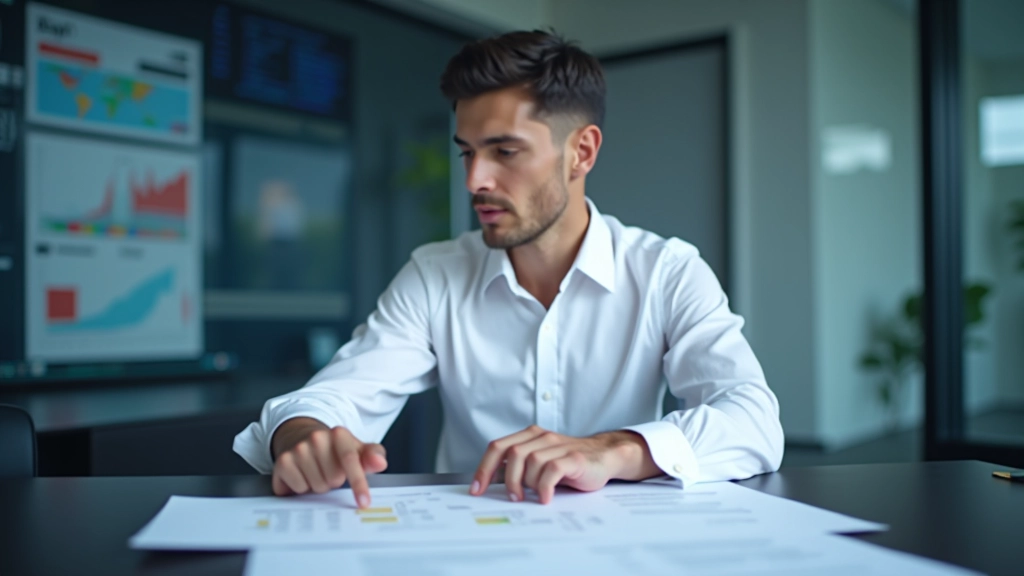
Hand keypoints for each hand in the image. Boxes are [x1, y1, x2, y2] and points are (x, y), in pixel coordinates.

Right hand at [270, 417, 387, 507]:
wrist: (302, 439)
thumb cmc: (335, 451)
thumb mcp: (357, 450)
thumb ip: (372, 456)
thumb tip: (380, 462)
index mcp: (339, 434)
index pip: (350, 460)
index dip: (358, 483)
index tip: (364, 503)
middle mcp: (317, 437)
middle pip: (334, 479)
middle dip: (335, 481)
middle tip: (330, 472)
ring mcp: (298, 449)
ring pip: (317, 487)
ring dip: (319, 485)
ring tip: (316, 473)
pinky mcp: (283, 462)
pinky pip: (299, 490)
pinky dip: (302, 488)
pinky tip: (302, 476)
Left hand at [469, 425, 659, 503]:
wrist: (605, 457)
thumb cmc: (570, 464)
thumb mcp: (541, 463)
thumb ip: (520, 468)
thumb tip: (493, 487)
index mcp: (530, 436)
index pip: (498, 447)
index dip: (484, 468)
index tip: (477, 489)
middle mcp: (542, 437)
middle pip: (512, 453)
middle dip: (507, 479)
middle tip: (513, 497)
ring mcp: (558, 446)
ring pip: (531, 461)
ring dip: (529, 483)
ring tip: (536, 496)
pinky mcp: (574, 457)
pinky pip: (552, 470)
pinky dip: (545, 487)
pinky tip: (547, 498)